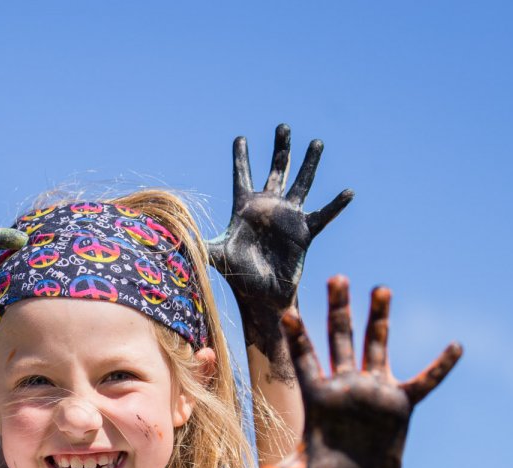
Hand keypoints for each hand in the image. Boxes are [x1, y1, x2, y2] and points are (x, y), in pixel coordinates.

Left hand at [207, 125, 352, 366]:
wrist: (261, 296)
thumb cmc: (238, 276)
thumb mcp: (214, 255)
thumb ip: (194, 242)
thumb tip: (164, 238)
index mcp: (245, 208)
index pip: (242, 176)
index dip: (240, 157)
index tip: (240, 138)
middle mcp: (269, 208)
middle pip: (275, 170)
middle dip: (279, 148)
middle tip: (283, 126)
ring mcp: (288, 217)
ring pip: (301, 183)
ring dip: (309, 163)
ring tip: (317, 142)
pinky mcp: (304, 232)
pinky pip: (323, 214)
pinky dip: (336, 204)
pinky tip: (349, 191)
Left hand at [259, 276, 461, 467]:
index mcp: (319, 398)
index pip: (305, 362)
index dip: (297, 339)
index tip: (286, 314)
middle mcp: (346, 386)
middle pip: (340, 340)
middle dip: (339, 310)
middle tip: (336, 279)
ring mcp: (374, 390)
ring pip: (376, 347)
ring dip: (379, 319)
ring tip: (380, 289)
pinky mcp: (399, 403)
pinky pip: (424, 381)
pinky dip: (440, 367)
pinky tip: (456, 347)